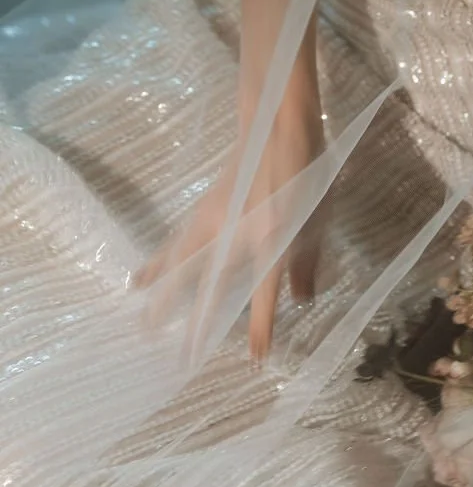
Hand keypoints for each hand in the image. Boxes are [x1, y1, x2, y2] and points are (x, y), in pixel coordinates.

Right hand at [135, 98, 325, 360]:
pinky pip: (174, 245)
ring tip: (144, 327)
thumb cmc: (308, 175)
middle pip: (211, 287)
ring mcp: (215, 223)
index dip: (262, 326)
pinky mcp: (202, 213)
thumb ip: (309, 262)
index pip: (267, 292)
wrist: (278, 128)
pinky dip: (156, 265)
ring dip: (164, 299)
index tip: (257, 356)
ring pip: (183, 268)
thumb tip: (303, 301)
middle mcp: (238, 236)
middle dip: (197, 324)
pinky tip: (137, 280)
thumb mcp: (320, 220)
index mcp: (273, 240)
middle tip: (181, 359)